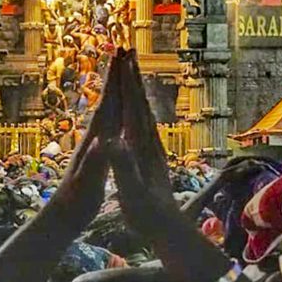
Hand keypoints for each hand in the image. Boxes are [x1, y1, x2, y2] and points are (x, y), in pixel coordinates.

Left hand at [50, 52, 122, 230]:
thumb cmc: (76, 202)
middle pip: (107, 98)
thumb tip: (101, 142)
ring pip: (108, 108)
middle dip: (116, 74)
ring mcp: (94, 143)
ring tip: (123, 69)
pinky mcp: (96, 152)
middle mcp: (93, 136)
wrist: (61, 217)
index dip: (116, 79)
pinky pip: (110, 124)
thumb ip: (94, 162)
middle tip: (124, 48)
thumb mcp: (89, 183)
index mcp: (95, 140)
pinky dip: (116, 110)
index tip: (123, 55)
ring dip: (116, 87)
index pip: (109, 103)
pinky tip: (119, 109)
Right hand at [108, 50, 180, 242]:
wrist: (168, 229)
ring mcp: (154, 151)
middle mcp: (150, 143)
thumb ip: (122, 165)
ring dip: (139, 92)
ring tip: (133, 76)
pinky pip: (146, 128)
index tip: (121, 57)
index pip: (132, 106)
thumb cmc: (145, 213)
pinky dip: (141, 113)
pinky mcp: (154, 160)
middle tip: (128, 52)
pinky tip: (141, 115)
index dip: (126, 81)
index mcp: (141, 146)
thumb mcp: (129, 189)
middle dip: (134, 77)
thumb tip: (113, 142)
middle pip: (141, 102)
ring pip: (146, 113)